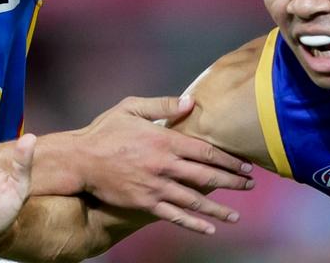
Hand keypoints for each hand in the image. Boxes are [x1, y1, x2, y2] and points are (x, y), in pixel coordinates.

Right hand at [71, 95, 253, 233]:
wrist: (80, 160)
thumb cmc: (105, 131)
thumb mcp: (131, 107)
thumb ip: (163, 105)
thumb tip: (190, 102)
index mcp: (164, 140)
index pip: (205, 151)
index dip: (228, 159)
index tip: (245, 165)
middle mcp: (164, 165)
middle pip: (206, 176)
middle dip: (232, 182)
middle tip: (250, 186)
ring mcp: (156, 187)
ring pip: (194, 200)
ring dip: (218, 209)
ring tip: (235, 215)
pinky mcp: (145, 203)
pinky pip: (175, 216)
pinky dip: (193, 224)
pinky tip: (209, 229)